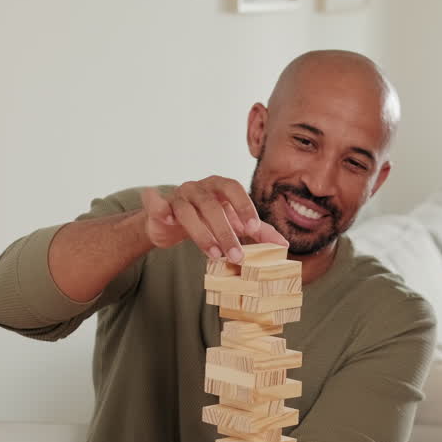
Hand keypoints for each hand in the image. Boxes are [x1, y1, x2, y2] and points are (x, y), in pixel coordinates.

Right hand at [141, 178, 286, 261]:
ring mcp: (178, 196)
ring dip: (202, 234)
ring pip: (188, 211)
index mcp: (219, 186)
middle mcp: (198, 187)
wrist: (173, 224)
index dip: (243, 206)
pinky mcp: (159, 207)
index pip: (234, 189)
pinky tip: (168, 221)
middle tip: (236, 255)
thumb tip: (283, 245)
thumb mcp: (235, 225)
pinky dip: (160, 208)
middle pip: (211, 205)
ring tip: (214, 255)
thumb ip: (258, 232)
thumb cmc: (209, 220)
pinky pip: (157, 205)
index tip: (253, 229)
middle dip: (225, 232)